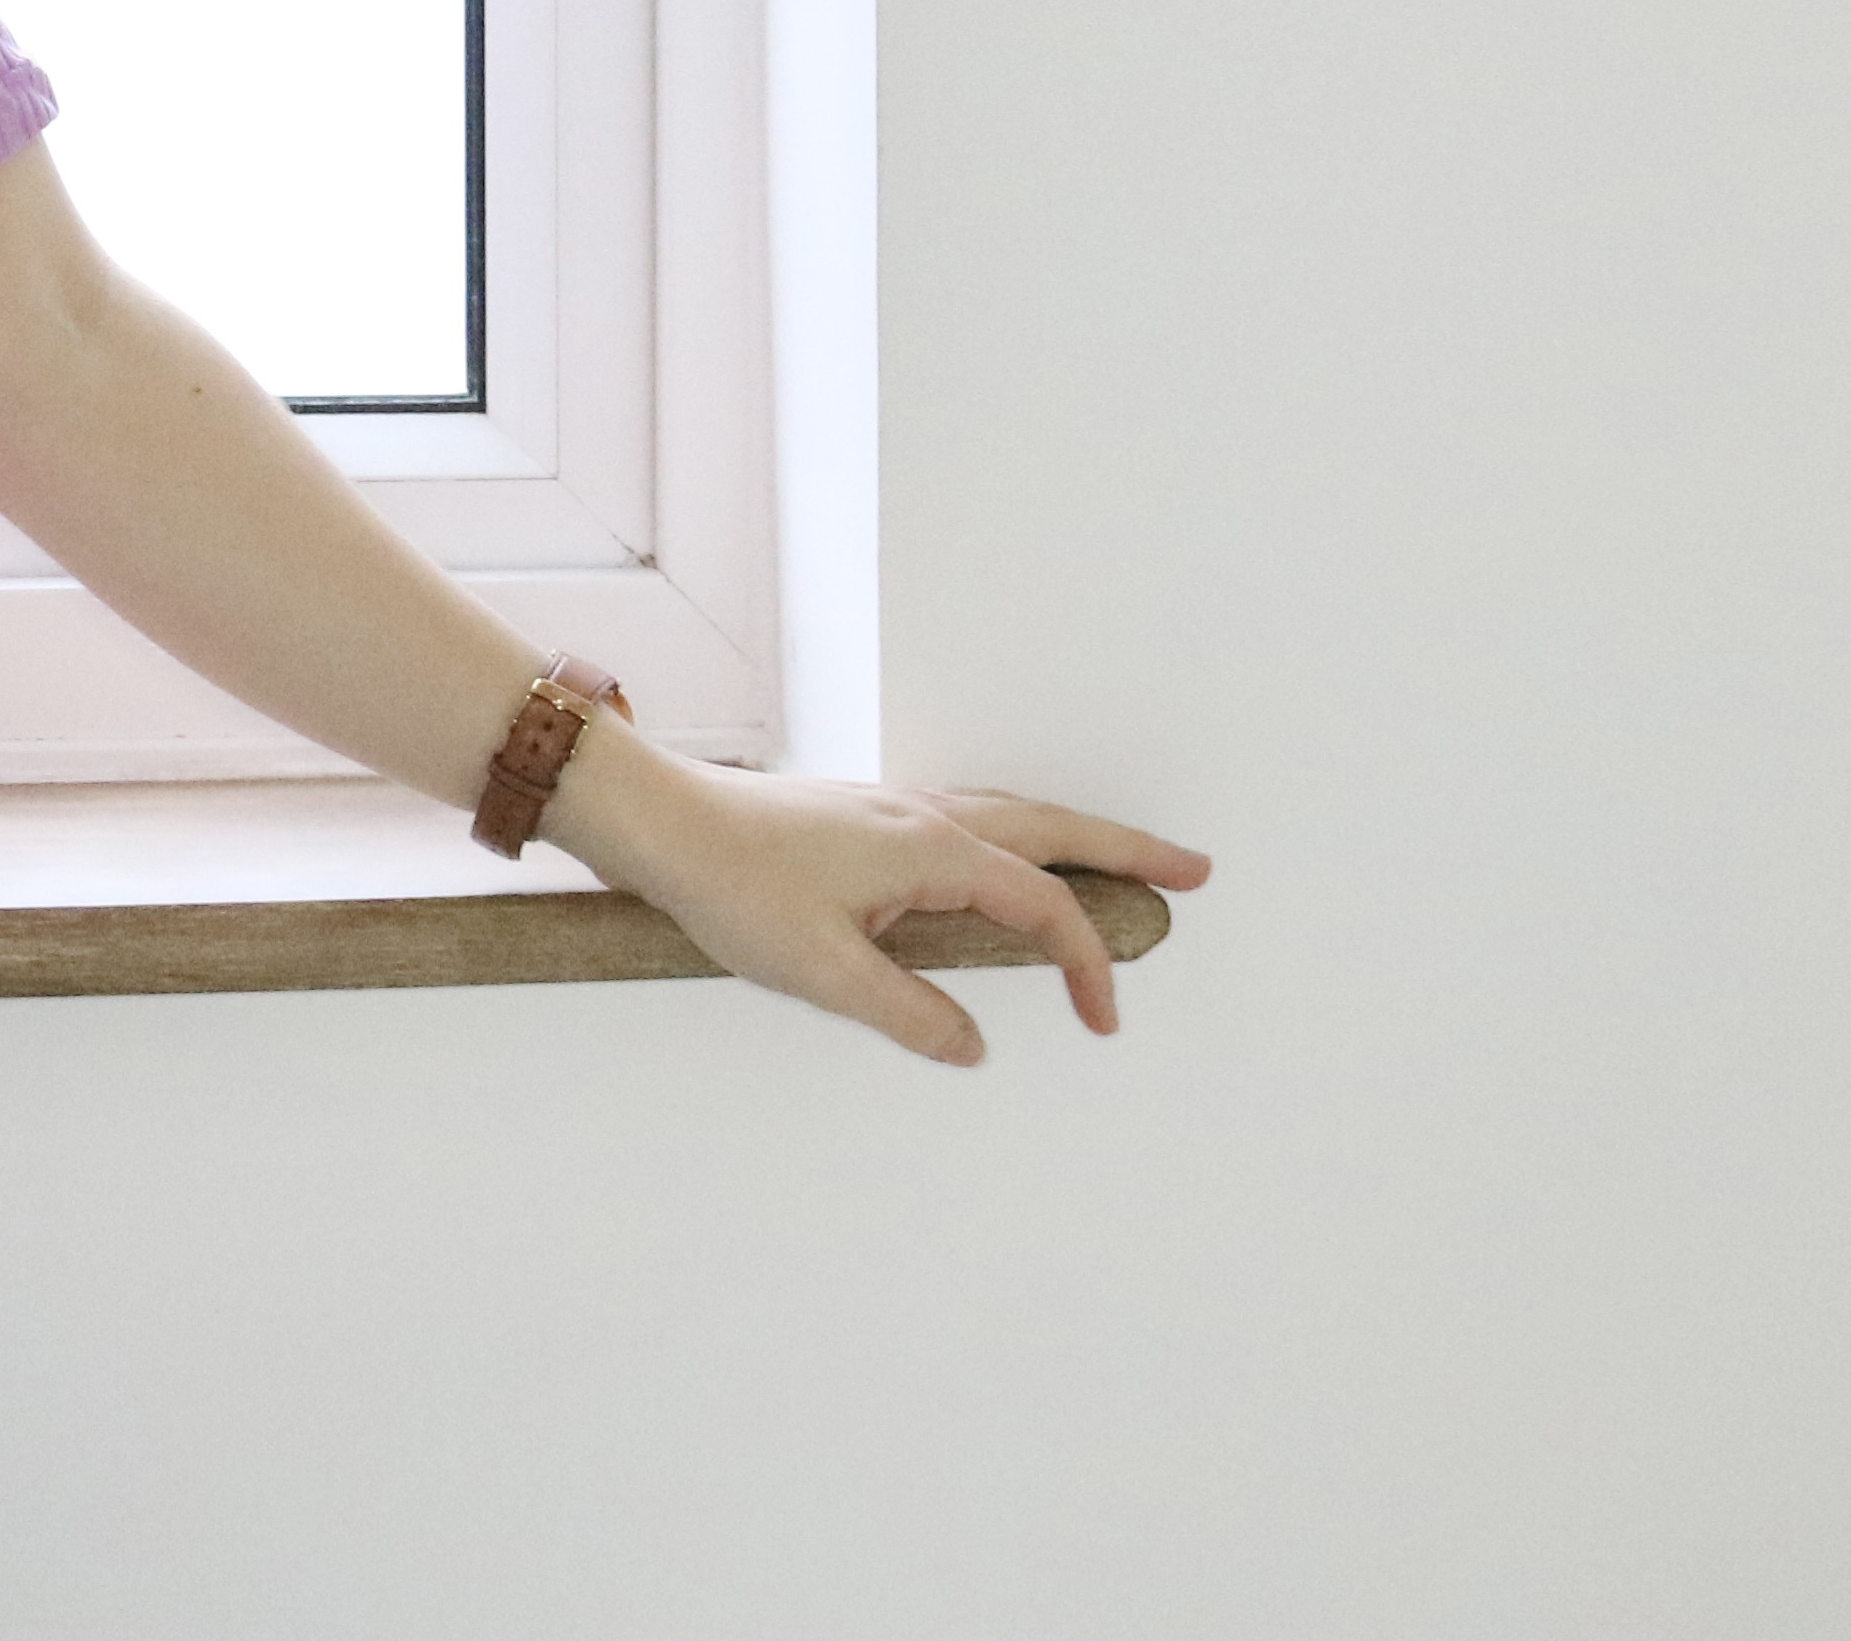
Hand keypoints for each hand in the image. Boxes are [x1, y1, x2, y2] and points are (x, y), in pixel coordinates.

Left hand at [554, 734, 1214, 1063]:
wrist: (657, 821)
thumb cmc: (730, 887)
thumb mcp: (824, 972)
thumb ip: (909, 1012)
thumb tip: (971, 1044)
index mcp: (929, 850)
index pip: (1040, 908)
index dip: (1085, 965)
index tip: (1104, 1021)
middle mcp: (922, 815)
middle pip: (1049, 828)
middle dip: (1124, 849)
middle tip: (1193, 870)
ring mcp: (892, 807)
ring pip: (1010, 814)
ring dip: (1072, 834)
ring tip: (1120, 857)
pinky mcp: (862, 813)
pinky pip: (968, 817)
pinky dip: (1014, 833)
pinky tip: (1004, 856)